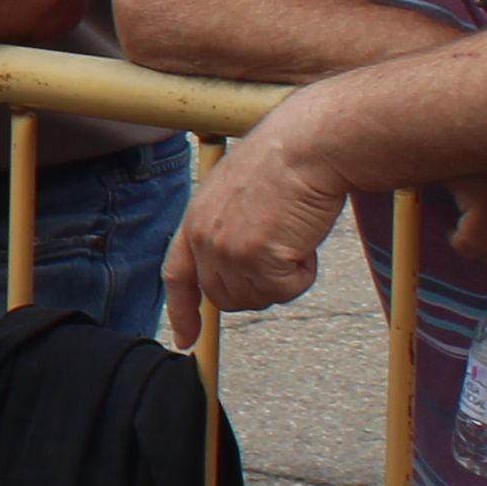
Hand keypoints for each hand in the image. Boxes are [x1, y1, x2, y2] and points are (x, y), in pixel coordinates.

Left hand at [164, 109, 352, 344]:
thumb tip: (240, 267)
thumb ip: (228, 229)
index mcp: (196, 220)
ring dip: (284, 277)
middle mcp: (204, 238)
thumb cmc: (286, 161)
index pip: (178, 276)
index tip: (185, 340)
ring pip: (259, 297)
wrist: (307, 145)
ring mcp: (228, 251)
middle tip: (286, 252)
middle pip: (227, 298)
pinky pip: (287, 290)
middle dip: (259, 286)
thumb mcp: (238, 194)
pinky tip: (306, 237)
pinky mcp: (257, 258)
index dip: (181, 311)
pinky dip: (305, 273)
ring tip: (295, 233)